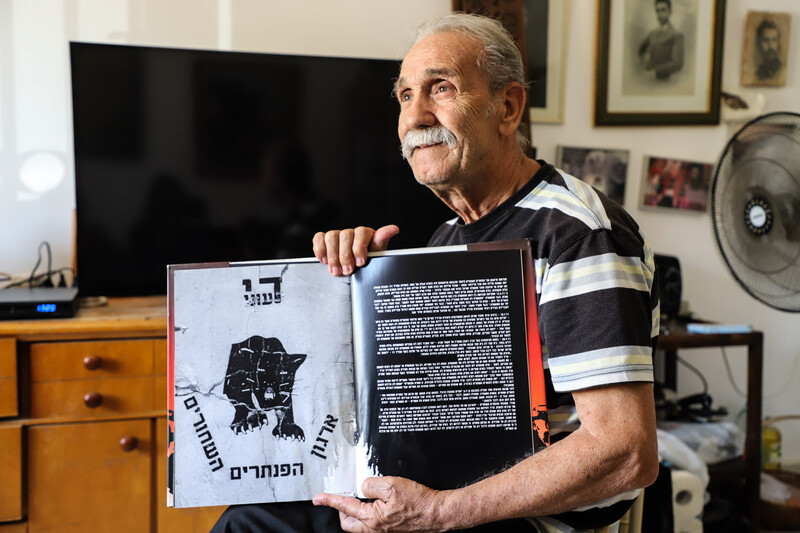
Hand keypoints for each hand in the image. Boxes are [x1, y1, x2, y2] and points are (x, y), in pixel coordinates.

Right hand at [312, 225, 398, 275]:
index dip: (359, 247)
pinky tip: (324, 260)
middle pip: (345, 236)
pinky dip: (320, 249)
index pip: (361, 233)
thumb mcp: (377, 254)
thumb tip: (394, 228)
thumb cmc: (368, 261)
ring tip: (336, 270)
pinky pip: (319, 238)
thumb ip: (382, 241)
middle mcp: (351, 232)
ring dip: (333, 255)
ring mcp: (337, 235)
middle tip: (347, 271)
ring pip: (331, 236)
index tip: (361, 262)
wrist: (356, 271)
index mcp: (366, 234)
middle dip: (345, 256)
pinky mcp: (325, 240)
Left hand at [313, 476, 448, 532]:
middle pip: (348, 522)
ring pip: (360, 524)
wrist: (437, 513)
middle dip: (341, 510)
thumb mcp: (392, 485)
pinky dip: (369, 513)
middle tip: (342, 497)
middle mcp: (375, 528)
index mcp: (372, 518)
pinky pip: (373, 522)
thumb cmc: (418, 502)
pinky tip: (378, 502)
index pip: (344, 506)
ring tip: (361, 498)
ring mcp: (383, 530)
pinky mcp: (391, 529)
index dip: (329, 500)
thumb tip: (363, 486)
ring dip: (355, 512)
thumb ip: (371, 484)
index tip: (318, 498)